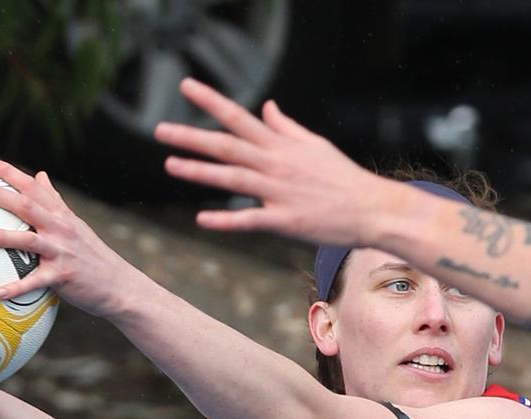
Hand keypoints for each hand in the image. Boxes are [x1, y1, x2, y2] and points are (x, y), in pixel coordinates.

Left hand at [0, 158, 140, 315]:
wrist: (118, 285)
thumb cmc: (91, 255)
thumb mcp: (74, 223)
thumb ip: (54, 200)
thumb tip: (39, 175)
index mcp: (61, 215)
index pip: (33, 187)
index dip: (9, 173)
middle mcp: (61, 229)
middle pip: (27, 206)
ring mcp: (62, 252)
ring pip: (29, 240)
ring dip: (3, 236)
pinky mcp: (63, 277)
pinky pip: (35, 282)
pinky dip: (16, 287)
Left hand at [153, 77, 396, 247]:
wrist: (371, 208)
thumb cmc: (342, 177)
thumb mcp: (314, 145)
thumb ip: (286, 127)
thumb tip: (267, 108)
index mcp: (281, 145)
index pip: (239, 117)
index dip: (211, 101)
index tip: (186, 86)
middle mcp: (276, 164)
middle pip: (228, 145)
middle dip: (192, 136)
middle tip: (160, 130)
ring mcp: (279, 192)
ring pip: (233, 178)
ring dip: (200, 171)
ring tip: (170, 165)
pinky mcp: (285, 220)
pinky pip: (250, 220)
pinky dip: (225, 220)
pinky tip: (201, 219)